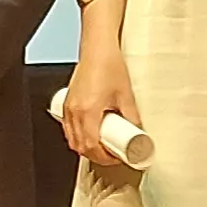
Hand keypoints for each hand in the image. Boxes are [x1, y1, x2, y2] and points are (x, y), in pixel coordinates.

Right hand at [59, 38, 134, 164]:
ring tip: (102, 147)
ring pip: (72, 138)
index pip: (91, 146)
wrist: (98, 48)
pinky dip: (77, 137)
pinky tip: (88, 135)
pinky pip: (68, 128)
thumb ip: (132, 115)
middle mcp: (75, 111)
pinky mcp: (68, 102)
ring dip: (85, 147)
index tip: (115, 157)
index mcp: (88, 111)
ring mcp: (69, 107)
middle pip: (80, 146)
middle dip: (95, 155)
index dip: (103, 157)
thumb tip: (138, 131)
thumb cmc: (109, 65)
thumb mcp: (126, 94)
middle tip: (111, 155)